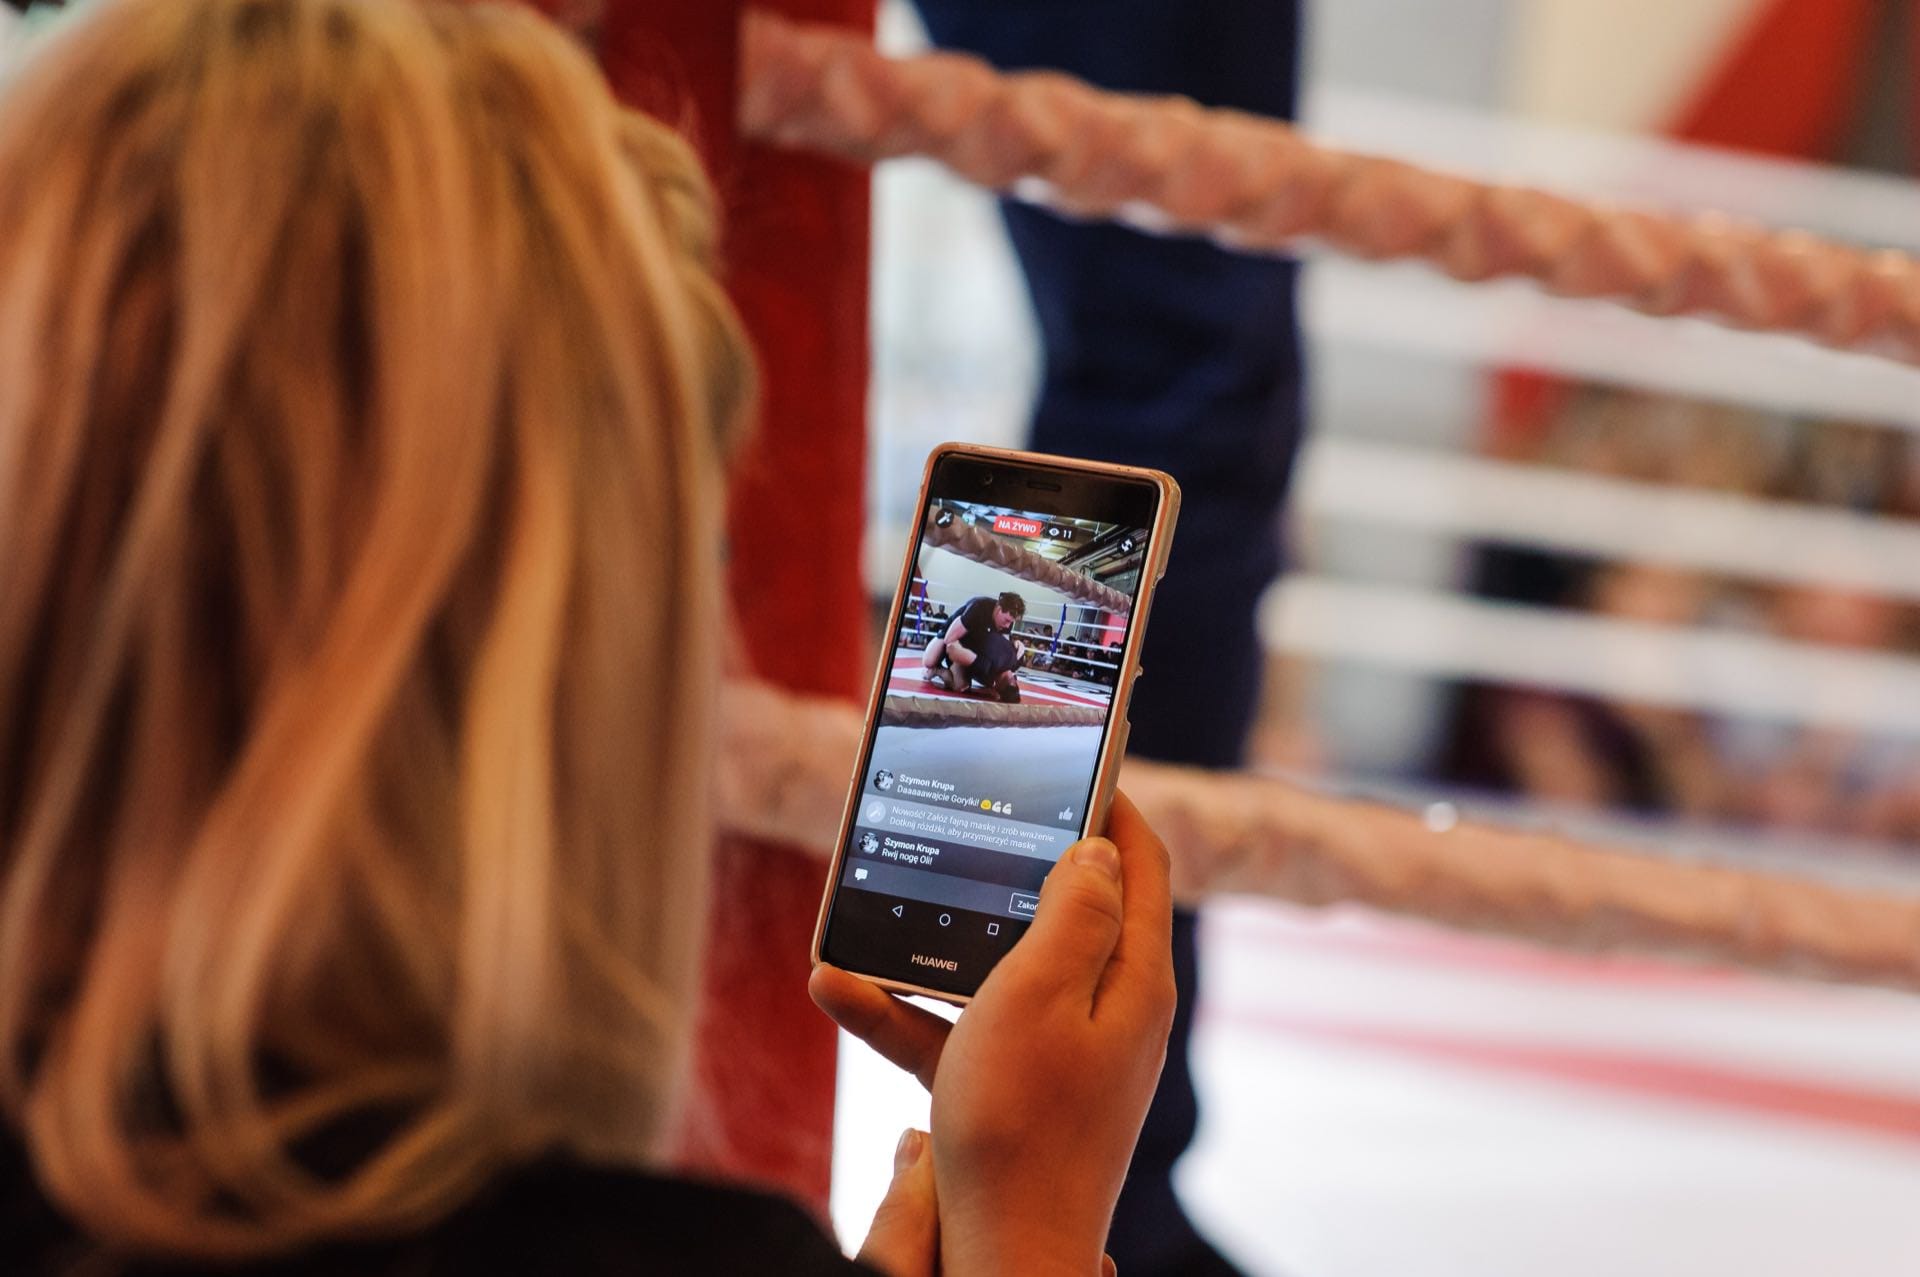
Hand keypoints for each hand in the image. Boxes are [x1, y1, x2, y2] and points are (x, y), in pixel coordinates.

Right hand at [812, 792, 1175, 1276]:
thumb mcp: (1041, 992)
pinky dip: (905, 1011)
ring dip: (930, 941)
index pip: (1140, 864)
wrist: (1000, 1254)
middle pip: (1065, 909)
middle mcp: (1108, 1009)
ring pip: (995, 969)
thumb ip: (1073, 911)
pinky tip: (837, 991)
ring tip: (865, 911)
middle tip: (962, 814)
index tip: (1072, 762)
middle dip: (1003, 864)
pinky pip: (958, 1029)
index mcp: (1132, 977)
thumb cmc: (1024, 1124)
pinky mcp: (1014, 1087)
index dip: (1110, 805)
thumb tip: (1097, 847)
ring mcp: (1061, 1051)